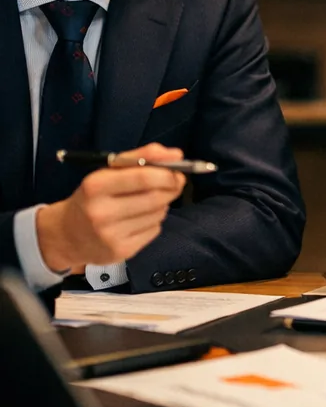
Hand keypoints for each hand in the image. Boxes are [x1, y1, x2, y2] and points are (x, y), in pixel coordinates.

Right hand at [36, 143, 186, 272]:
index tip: (179, 170)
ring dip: (163, 204)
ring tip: (149, 201)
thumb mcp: (108, 171)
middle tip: (176, 182)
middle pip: (155, 197)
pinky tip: (139, 219)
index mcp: (95, 186)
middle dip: (172, 188)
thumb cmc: (92, 197)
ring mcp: (110, 236)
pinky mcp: (121, 252)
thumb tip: (177, 154)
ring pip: (158, 214)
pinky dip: (155, 221)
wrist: (65, 236)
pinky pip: (154, 230)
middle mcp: (100, 212)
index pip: (143, 178)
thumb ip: (142, 157)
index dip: (168, 174)